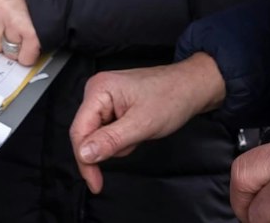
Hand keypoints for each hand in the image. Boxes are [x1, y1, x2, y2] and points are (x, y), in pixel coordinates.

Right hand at [69, 55, 226, 192]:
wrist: (191, 87)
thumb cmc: (172, 97)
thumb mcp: (142, 124)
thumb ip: (110, 140)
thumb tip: (84, 154)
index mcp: (99, 90)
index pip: (79, 131)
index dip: (84, 160)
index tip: (94, 182)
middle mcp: (97, 91)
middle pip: (87, 134)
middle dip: (110, 147)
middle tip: (134, 142)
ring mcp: (105, 98)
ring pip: (99, 136)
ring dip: (119, 143)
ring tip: (140, 131)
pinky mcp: (113, 105)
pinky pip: (108, 131)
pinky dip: (123, 137)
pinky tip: (138, 129)